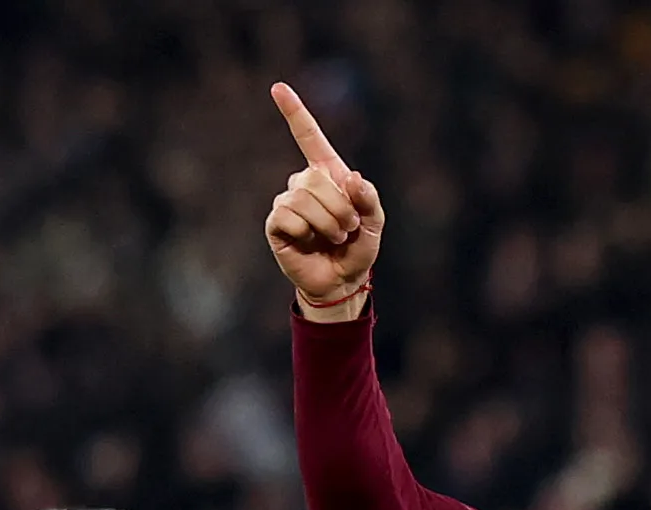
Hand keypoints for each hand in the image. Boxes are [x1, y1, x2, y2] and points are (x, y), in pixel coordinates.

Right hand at [265, 80, 381, 318]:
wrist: (342, 281)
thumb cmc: (357, 248)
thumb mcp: (374, 222)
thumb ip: (369, 198)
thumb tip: (350, 178)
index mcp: (327, 174)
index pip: (308, 137)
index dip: (294, 112)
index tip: (278, 88)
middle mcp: (303, 183)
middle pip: (313, 176)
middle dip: (339, 205)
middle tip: (347, 228)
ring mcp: (287, 202)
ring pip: (303, 197)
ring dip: (327, 221)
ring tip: (334, 237)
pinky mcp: (276, 223)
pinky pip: (289, 215)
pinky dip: (307, 231)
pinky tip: (308, 242)